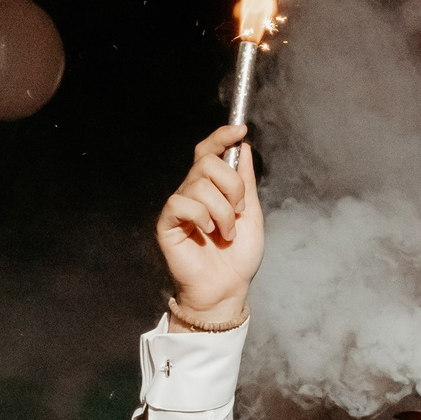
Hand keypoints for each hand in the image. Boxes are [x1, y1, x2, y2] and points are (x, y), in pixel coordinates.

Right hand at [157, 125, 262, 327]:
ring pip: (199, 185)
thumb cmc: (238, 258)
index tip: (240, 130)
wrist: (228, 290)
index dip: (221, 136)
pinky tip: (208, 234)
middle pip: (208, 162)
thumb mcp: (252, 215)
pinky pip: (181, 203)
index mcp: (212, 188)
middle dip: (232, 186)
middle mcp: (193, 192)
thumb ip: (246, 182)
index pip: (209, 151)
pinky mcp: (167, 224)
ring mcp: (179, 207)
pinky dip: (202, 217)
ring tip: (226, 233)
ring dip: (223, 211)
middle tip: (238, 213)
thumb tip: (242, 147)